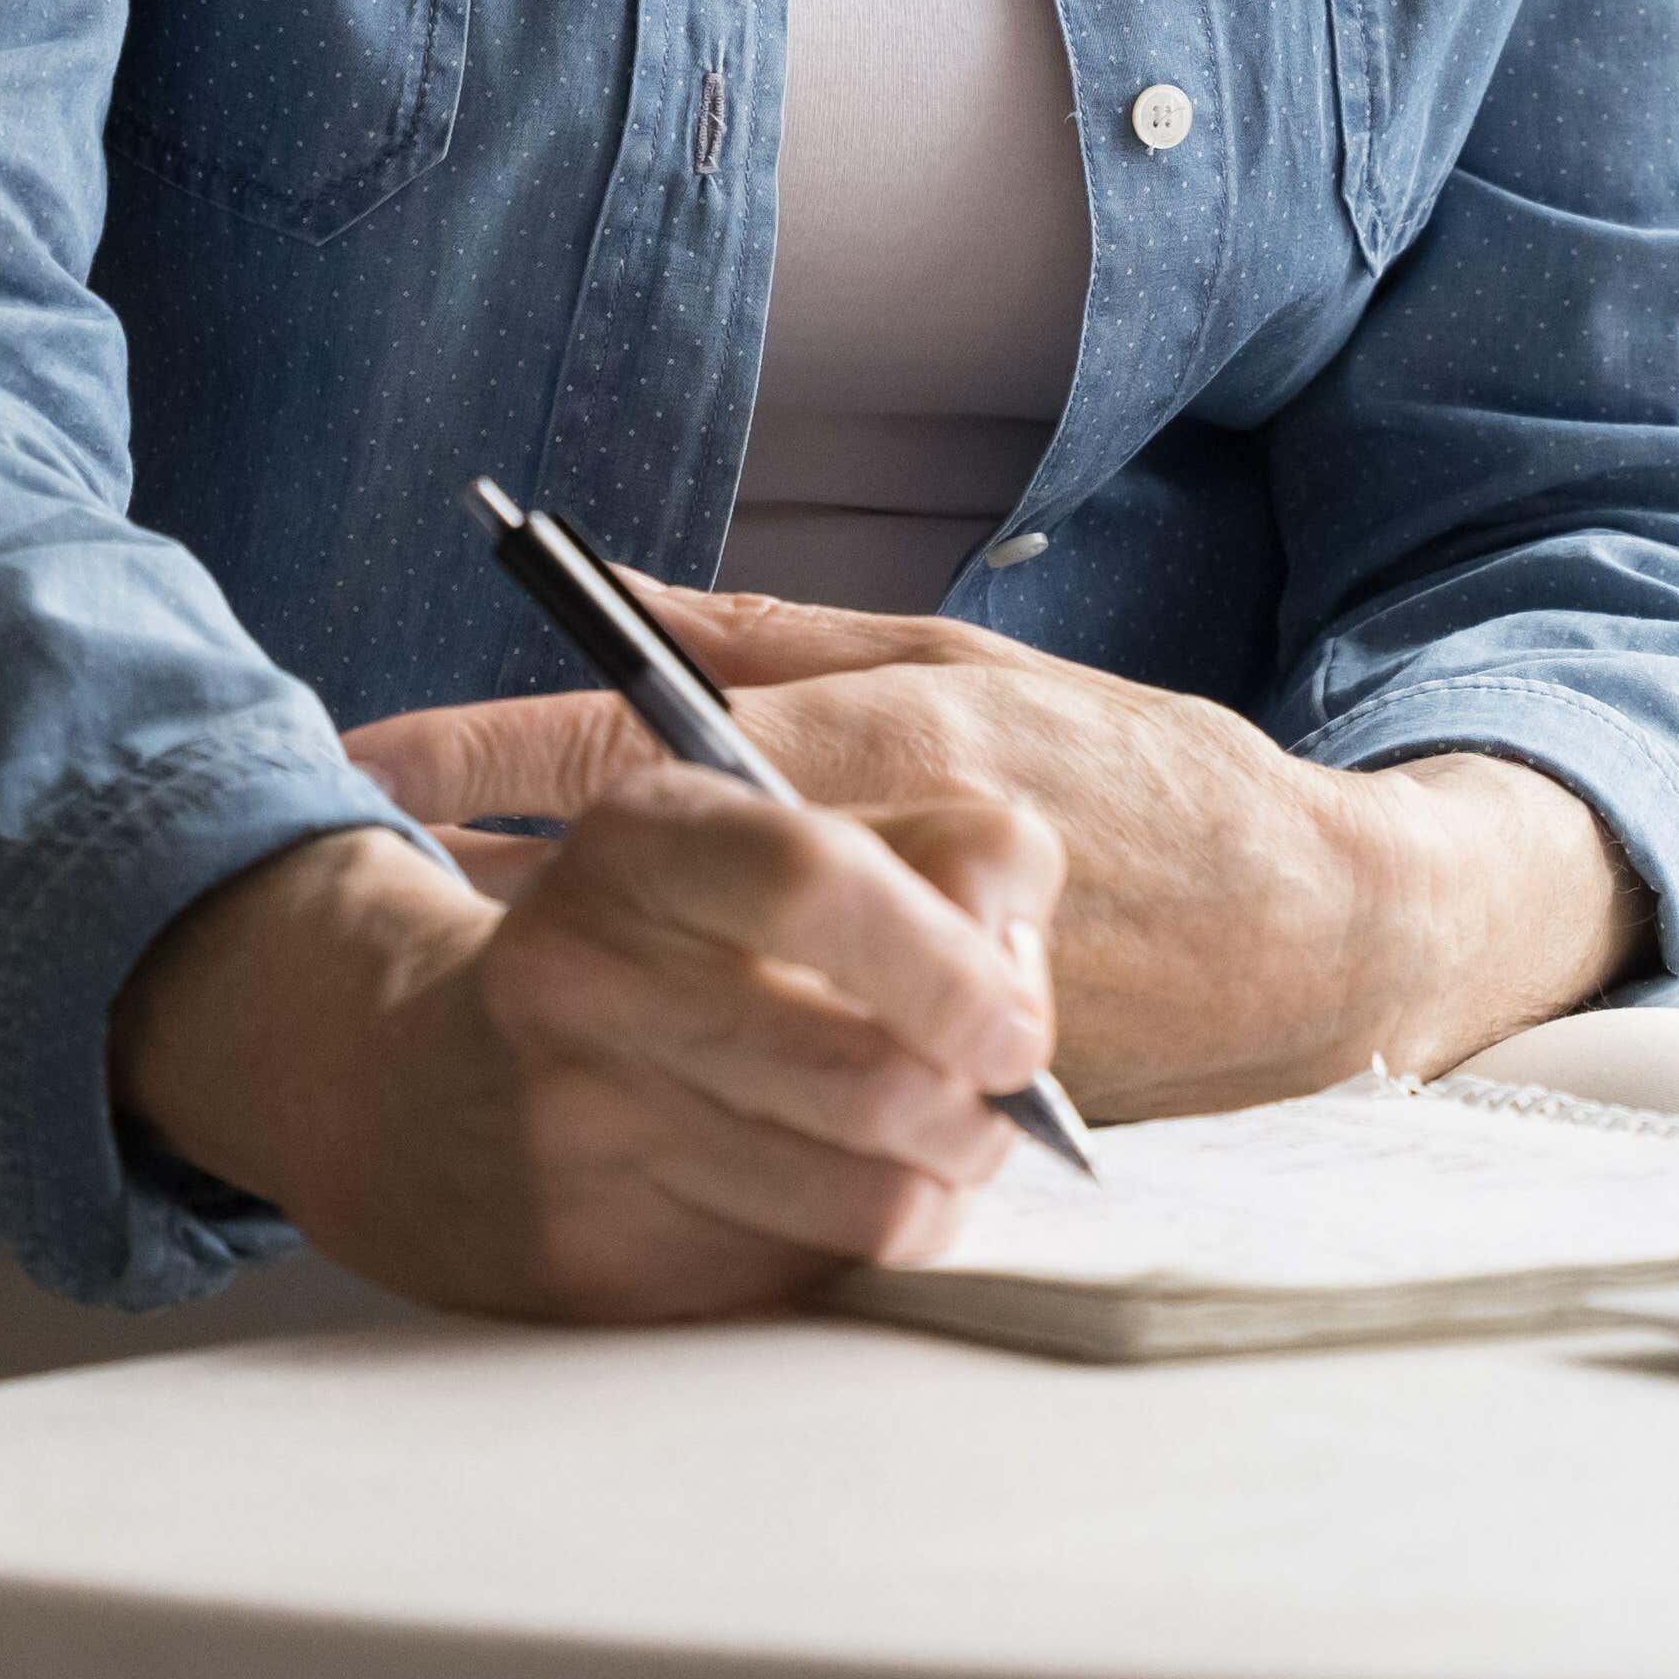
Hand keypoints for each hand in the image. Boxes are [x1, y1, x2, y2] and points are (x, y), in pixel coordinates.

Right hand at [103, 759, 1064, 1324]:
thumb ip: (935, 848)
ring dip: (942, 1180)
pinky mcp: (588, 1259)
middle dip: (984, 1103)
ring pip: (864, 1197)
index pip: (815, 876)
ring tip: (936, 1142)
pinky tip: (828, 1188)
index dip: (956, 956)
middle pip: (874, 1072)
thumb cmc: (653, 943)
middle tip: (1000, 1093)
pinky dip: (854, 1237)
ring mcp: (575, 1132)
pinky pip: (802, 1270)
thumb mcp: (765, 835)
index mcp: (636, 841)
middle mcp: (583, 980)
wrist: (418, 1085)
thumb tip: (1024, 953)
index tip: (1017, 1018)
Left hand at [340, 570, 1635, 1115]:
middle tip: (370, 879)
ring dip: (580, 971)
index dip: (489, 753)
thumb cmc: (1138, 776)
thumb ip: (783, 642)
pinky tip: (633, 1052)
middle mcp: (876, 855)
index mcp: (884, 733)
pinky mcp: (927, 1081)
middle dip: (497, 874)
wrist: (1313, 935)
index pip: (641, 740)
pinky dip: (700, 1052)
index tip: (365, 763)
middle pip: (639, 871)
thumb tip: (619, 596)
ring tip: (472, 968)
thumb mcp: (968, 666)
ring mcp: (896, 981)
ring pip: (689, 980)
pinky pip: (775, 1067)